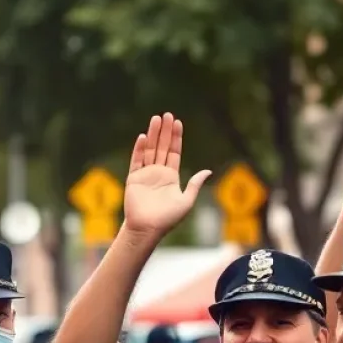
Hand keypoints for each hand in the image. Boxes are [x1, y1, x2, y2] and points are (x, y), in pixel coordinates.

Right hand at [123, 113, 211, 236]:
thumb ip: (195, 184)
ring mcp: (145, 174)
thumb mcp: (186, 201)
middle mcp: (158, 173)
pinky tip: (144, 137)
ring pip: (150, 150)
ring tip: (156, 119)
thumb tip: (208, 170)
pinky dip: (140, 149)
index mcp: (171, 177)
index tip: (178, 123)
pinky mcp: (134, 178)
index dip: (176, 138)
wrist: (148, 228)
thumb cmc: (168, 219)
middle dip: (165, 131)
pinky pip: (137, 160)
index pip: (174, 153)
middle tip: (168, 114)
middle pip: (162, 147)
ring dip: (153, 135)